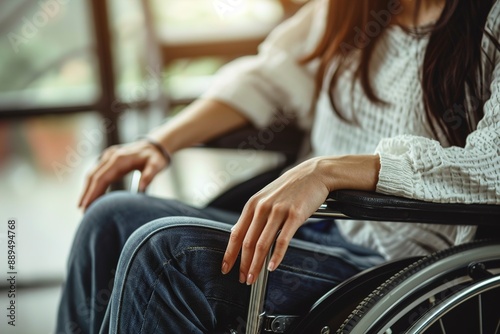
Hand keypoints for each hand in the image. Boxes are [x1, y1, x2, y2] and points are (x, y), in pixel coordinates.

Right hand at [78, 139, 168, 209]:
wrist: (155, 145)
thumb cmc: (156, 157)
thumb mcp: (157, 165)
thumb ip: (149, 175)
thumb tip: (142, 188)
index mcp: (119, 159)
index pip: (101, 178)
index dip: (93, 193)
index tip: (87, 206)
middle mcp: (110, 156)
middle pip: (92, 176)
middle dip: (86, 193)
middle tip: (82, 210)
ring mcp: (108, 156)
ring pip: (92, 173)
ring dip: (86, 189)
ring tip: (83, 206)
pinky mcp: (108, 158)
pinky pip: (96, 172)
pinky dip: (91, 183)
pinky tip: (90, 194)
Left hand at [220, 155, 379, 284]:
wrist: (313, 174)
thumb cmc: (290, 188)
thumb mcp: (265, 197)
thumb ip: (253, 215)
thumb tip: (237, 232)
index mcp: (252, 205)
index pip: (236, 234)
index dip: (230, 253)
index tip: (226, 268)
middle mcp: (262, 207)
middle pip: (247, 242)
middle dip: (243, 264)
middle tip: (242, 279)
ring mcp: (278, 211)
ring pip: (262, 244)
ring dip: (256, 265)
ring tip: (253, 278)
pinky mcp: (294, 215)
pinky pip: (282, 240)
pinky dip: (276, 256)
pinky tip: (272, 267)